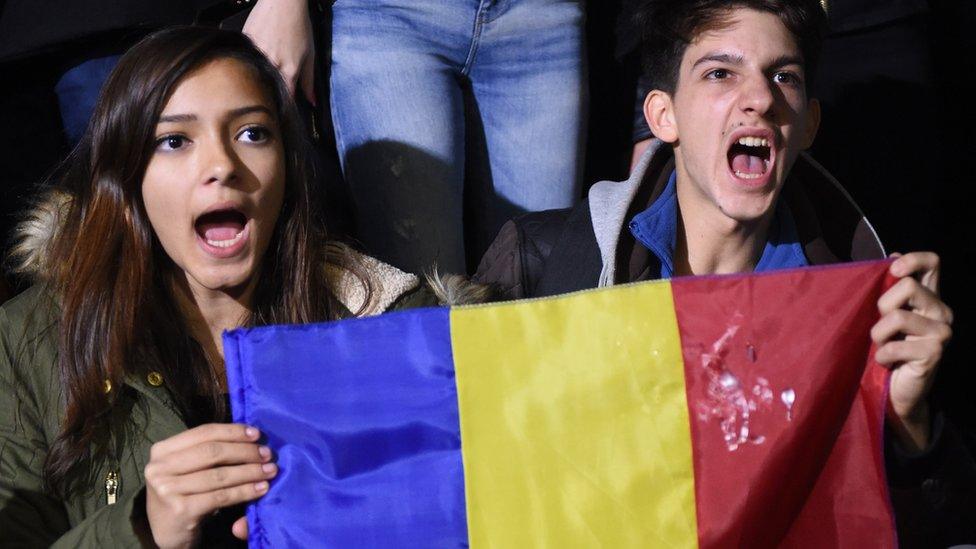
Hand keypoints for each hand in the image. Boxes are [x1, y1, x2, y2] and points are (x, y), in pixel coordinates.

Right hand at [144, 424, 276, 548]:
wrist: (168, 532)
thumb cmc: (185, 494)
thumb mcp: (190, 467)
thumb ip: (210, 450)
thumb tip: (251, 435)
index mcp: (162, 450)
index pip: (204, 432)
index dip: (233, 431)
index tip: (257, 434)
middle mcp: (159, 467)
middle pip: (212, 452)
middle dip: (245, 451)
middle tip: (268, 454)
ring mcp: (167, 489)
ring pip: (219, 475)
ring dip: (250, 472)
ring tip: (270, 471)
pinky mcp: (180, 510)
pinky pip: (221, 496)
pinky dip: (245, 491)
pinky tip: (262, 489)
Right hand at [243, 0, 315, 103]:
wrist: (282, 2)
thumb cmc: (298, 25)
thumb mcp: (310, 54)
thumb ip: (309, 81)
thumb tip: (312, 101)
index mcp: (288, 70)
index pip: (285, 98)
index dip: (284, 106)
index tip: (283, 110)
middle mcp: (271, 65)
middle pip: (268, 88)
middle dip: (270, 91)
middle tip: (272, 88)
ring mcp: (256, 54)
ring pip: (255, 74)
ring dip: (259, 75)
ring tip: (265, 66)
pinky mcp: (245, 44)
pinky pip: (246, 59)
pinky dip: (251, 60)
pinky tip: (256, 54)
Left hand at [871, 252, 952, 452]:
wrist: (896, 392)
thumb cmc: (887, 350)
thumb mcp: (885, 316)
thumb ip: (889, 290)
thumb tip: (891, 256)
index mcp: (930, 298)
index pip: (933, 263)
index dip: (913, 259)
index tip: (894, 269)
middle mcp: (941, 311)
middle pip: (908, 285)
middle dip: (883, 305)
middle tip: (881, 328)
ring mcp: (941, 332)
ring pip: (897, 315)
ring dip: (878, 335)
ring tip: (882, 347)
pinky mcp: (934, 352)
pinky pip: (894, 345)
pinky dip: (882, 355)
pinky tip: (887, 363)